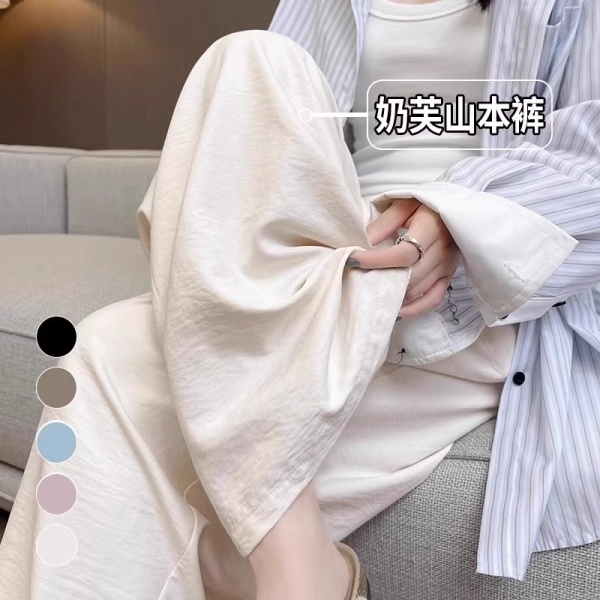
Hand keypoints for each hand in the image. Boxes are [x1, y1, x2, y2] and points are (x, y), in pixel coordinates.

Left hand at [348, 199, 461, 317]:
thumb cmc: (425, 204)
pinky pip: (433, 298)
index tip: (354, 260)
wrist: (456, 207)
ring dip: (395, 295)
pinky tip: (397, 310)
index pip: (403, 252)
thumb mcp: (404, 204)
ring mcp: (448, 266)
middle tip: (358, 279)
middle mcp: (443, 249)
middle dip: (383, 279)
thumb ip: (384, 223)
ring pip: (419, 289)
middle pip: (411, 275)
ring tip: (371, 293)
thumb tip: (364, 243)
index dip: (377, 260)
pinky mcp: (449, 276)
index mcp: (431, 227)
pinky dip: (415, 308)